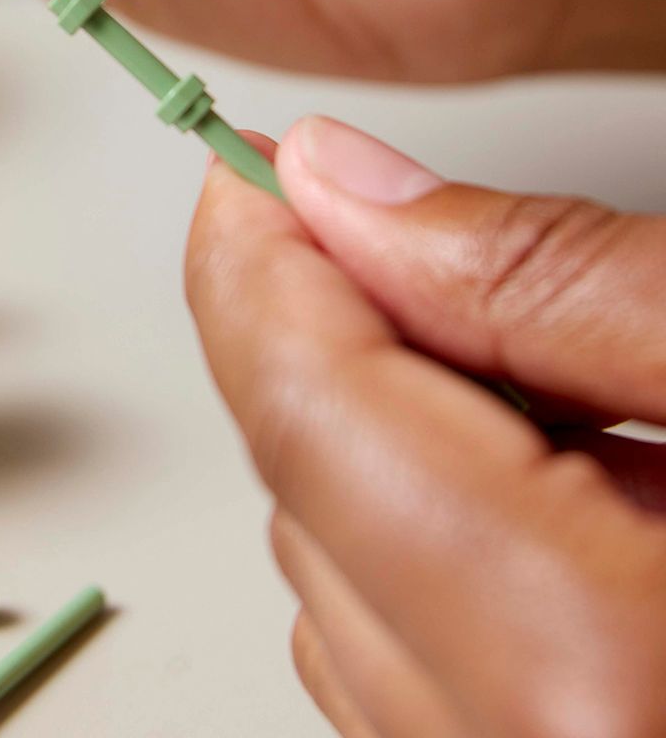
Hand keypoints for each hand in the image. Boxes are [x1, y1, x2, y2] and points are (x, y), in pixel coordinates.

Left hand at [186, 119, 665, 737]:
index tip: (254, 164)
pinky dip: (442, 555)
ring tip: (558, 389)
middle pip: (309, 501)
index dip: (260, 261)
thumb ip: (552, 281)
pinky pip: (410, 677)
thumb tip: (345, 184)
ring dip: (393, 454)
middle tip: (422, 241)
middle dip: (336, 344)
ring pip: (339, 589)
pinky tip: (576, 497)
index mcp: (586, 674)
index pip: (310, 419)